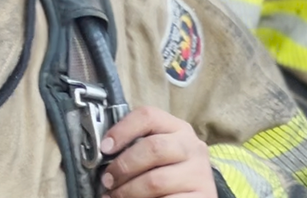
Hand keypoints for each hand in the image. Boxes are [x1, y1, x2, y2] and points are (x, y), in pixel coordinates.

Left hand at [99, 106, 216, 197]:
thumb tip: (104, 153)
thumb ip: (137, 147)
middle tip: (107, 180)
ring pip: (156, 180)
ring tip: (115, 196)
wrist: (196, 194)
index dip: (122, 130)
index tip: (105, 148)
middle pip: (153, 147)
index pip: (148, 116)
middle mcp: (191, 147)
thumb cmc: (170, 171)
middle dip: (123, 166)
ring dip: (128, 191)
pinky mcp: (202, 196)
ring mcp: (199, 173)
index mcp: (178, 129)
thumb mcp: (158, 153)